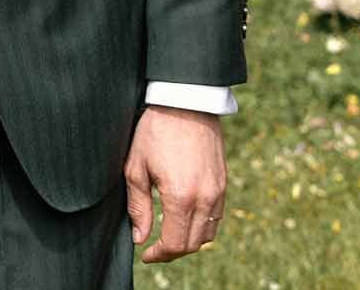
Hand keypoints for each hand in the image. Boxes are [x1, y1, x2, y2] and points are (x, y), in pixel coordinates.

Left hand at [125, 105, 225, 263]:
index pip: (174, 243)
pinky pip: (216, 218)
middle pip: (192, 244)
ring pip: (207, 234)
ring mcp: (218, 192)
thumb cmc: (155, 131)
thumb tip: (140, 237)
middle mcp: (204, 199)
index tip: (145, 254)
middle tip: (153, 249)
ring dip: (188, 241)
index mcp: (180, 197)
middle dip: (172, 252)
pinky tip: (184, 219)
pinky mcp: (223, 184)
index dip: (159, 255)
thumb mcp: (136, 167)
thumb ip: (139, 206)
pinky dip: (202, 227)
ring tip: (168, 235)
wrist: (186, 103)